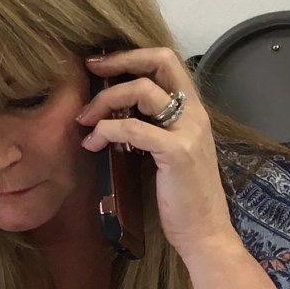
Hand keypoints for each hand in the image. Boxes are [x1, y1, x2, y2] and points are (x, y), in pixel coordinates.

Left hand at [78, 48, 233, 261]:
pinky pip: (132, 128)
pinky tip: (93, 144)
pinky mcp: (176, 152)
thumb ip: (151, 128)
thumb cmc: (183, 198)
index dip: (132, 55)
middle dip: (118, 60)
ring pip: (140, 90)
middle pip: (159, 61)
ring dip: (104, 100)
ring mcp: (188, 131)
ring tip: (85, 120)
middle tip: (89, 70)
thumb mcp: (169, 153)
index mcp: (194, 111)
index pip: (167, 61)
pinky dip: (106, 131)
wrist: (205, 233)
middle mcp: (195, 114)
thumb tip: (115, 112)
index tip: (101, 65)